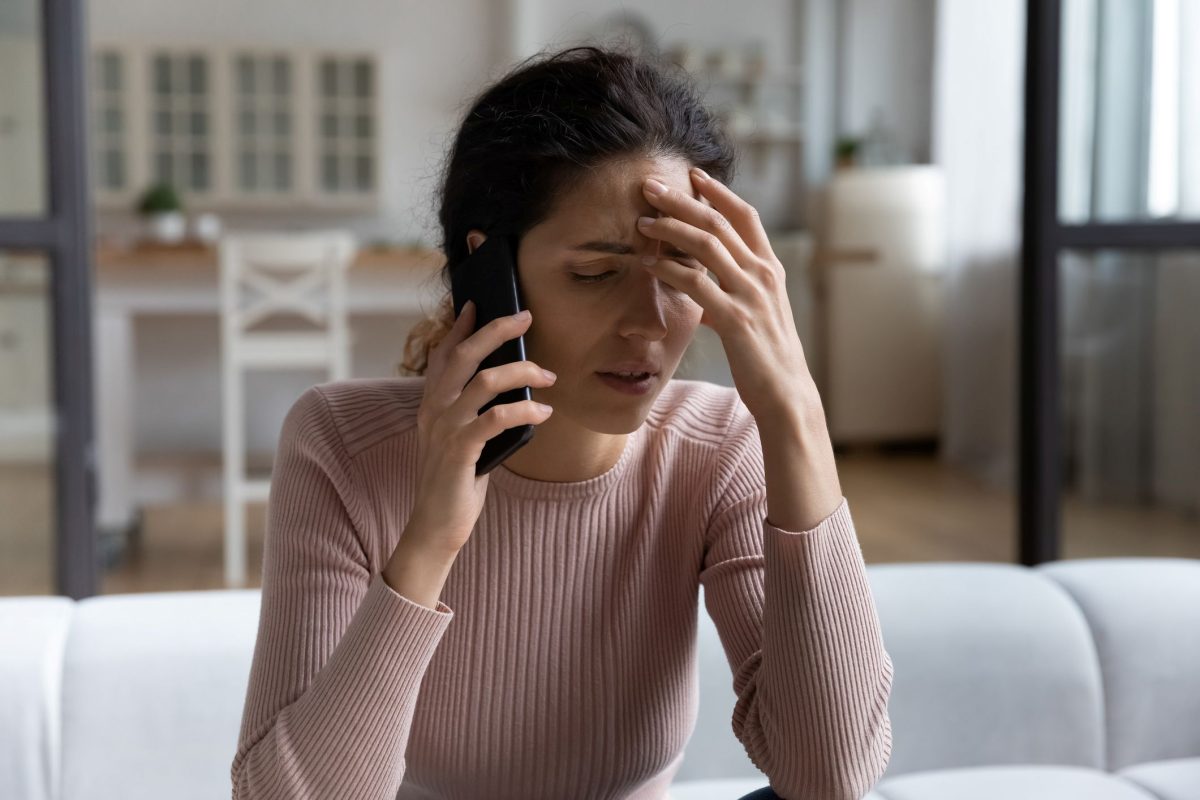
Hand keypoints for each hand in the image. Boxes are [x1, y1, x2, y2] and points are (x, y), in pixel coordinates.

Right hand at [406, 302, 556, 555]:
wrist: (436, 527)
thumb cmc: (456, 483)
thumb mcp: (462, 440)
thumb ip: (475, 413)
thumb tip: (511, 389)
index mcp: (431, 405)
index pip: (443, 355)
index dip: (460, 328)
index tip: (477, 304)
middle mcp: (433, 411)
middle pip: (463, 356)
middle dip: (496, 331)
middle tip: (525, 317)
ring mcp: (445, 429)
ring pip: (483, 382)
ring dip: (521, 372)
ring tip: (549, 376)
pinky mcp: (460, 451)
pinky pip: (495, 418)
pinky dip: (523, 410)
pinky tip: (543, 412)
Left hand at [637, 168, 817, 422]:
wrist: (787, 393)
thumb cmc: (767, 359)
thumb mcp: (755, 318)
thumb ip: (730, 300)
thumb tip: (704, 298)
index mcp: (771, 269)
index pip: (745, 216)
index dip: (718, 192)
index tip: (693, 175)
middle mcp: (763, 274)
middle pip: (719, 221)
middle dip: (682, 200)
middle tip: (651, 186)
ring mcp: (751, 294)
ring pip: (707, 244)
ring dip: (670, 228)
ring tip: (642, 222)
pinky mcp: (736, 318)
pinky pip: (697, 284)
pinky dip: (669, 270)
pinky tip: (648, 265)